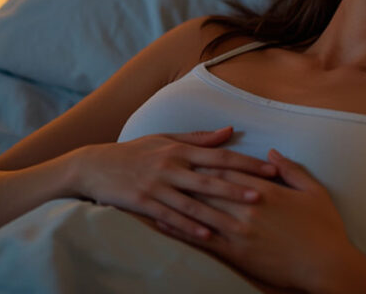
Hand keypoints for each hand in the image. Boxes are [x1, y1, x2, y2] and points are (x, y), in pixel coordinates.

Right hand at [74, 127, 277, 239]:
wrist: (95, 166)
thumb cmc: (135, 152)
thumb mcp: (165, 138)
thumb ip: (199, 138)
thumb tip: (230, 130)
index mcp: (180, 149)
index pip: (220, 155)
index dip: (247, 162)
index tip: (271, 169)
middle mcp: (171, 166)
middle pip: (210, 178)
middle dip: (238, 187)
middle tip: (264, 194)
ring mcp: (156, 185)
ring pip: (192, 201)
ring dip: (218, 211)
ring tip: (240, 219)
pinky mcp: (143, 202)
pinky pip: (170, 217)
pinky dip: (188, 226)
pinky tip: (206, 235)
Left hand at [153, 149, 360, 291]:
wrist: (325, 265)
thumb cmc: (324, 229)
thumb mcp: (314, 191)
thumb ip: (291, 170)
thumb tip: (272, 154)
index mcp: (265, 190)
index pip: (229, 169)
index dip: (208, 161)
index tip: (193, 155)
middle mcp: (247, 207)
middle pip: (209, 186)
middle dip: (186, 176)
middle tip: (166, 167)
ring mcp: (239, 231)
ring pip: (201, 210)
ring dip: (176, 200)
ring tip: (156, 191)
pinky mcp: (235, 253)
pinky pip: (201, 239)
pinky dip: (181, 229)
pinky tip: (165, 223)